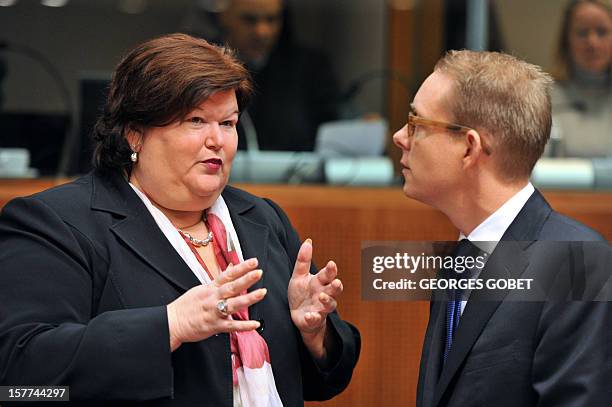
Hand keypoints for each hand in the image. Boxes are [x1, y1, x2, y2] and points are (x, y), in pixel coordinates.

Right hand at [166, 258, 265, 350]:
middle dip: (246, 279)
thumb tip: (230, 269)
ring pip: (233, 304)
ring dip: (248, 298)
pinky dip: (244, 325)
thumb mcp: (201, 289)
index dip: (241, 268)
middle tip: (259, 272)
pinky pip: (231, 325)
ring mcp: (214, 312)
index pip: (228, 275)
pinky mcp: (214, 326)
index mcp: (211, 288)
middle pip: (232, 287)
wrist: (172, 322)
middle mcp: (213, 298)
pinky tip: (255, 323)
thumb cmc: (186, 306)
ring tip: (261, 293)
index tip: (253, 262)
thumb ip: (218, 281)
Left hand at [288, 239, 342, 358]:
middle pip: (334, 290)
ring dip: (327, 301)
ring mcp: (321, 308)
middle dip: (336, 286)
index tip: (331, 264)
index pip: (328, 274)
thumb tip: (308, 241)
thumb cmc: (301, 293)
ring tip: (321, 296)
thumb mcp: (299, 276)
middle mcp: (324, 294)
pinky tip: (310, 315)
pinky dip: (314, 317)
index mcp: (320, 282)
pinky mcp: (314, 320)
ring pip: (329, 305)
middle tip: (336, 282)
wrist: (298, 315)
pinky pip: (316, 319)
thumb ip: (303, 260)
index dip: (331, 270)